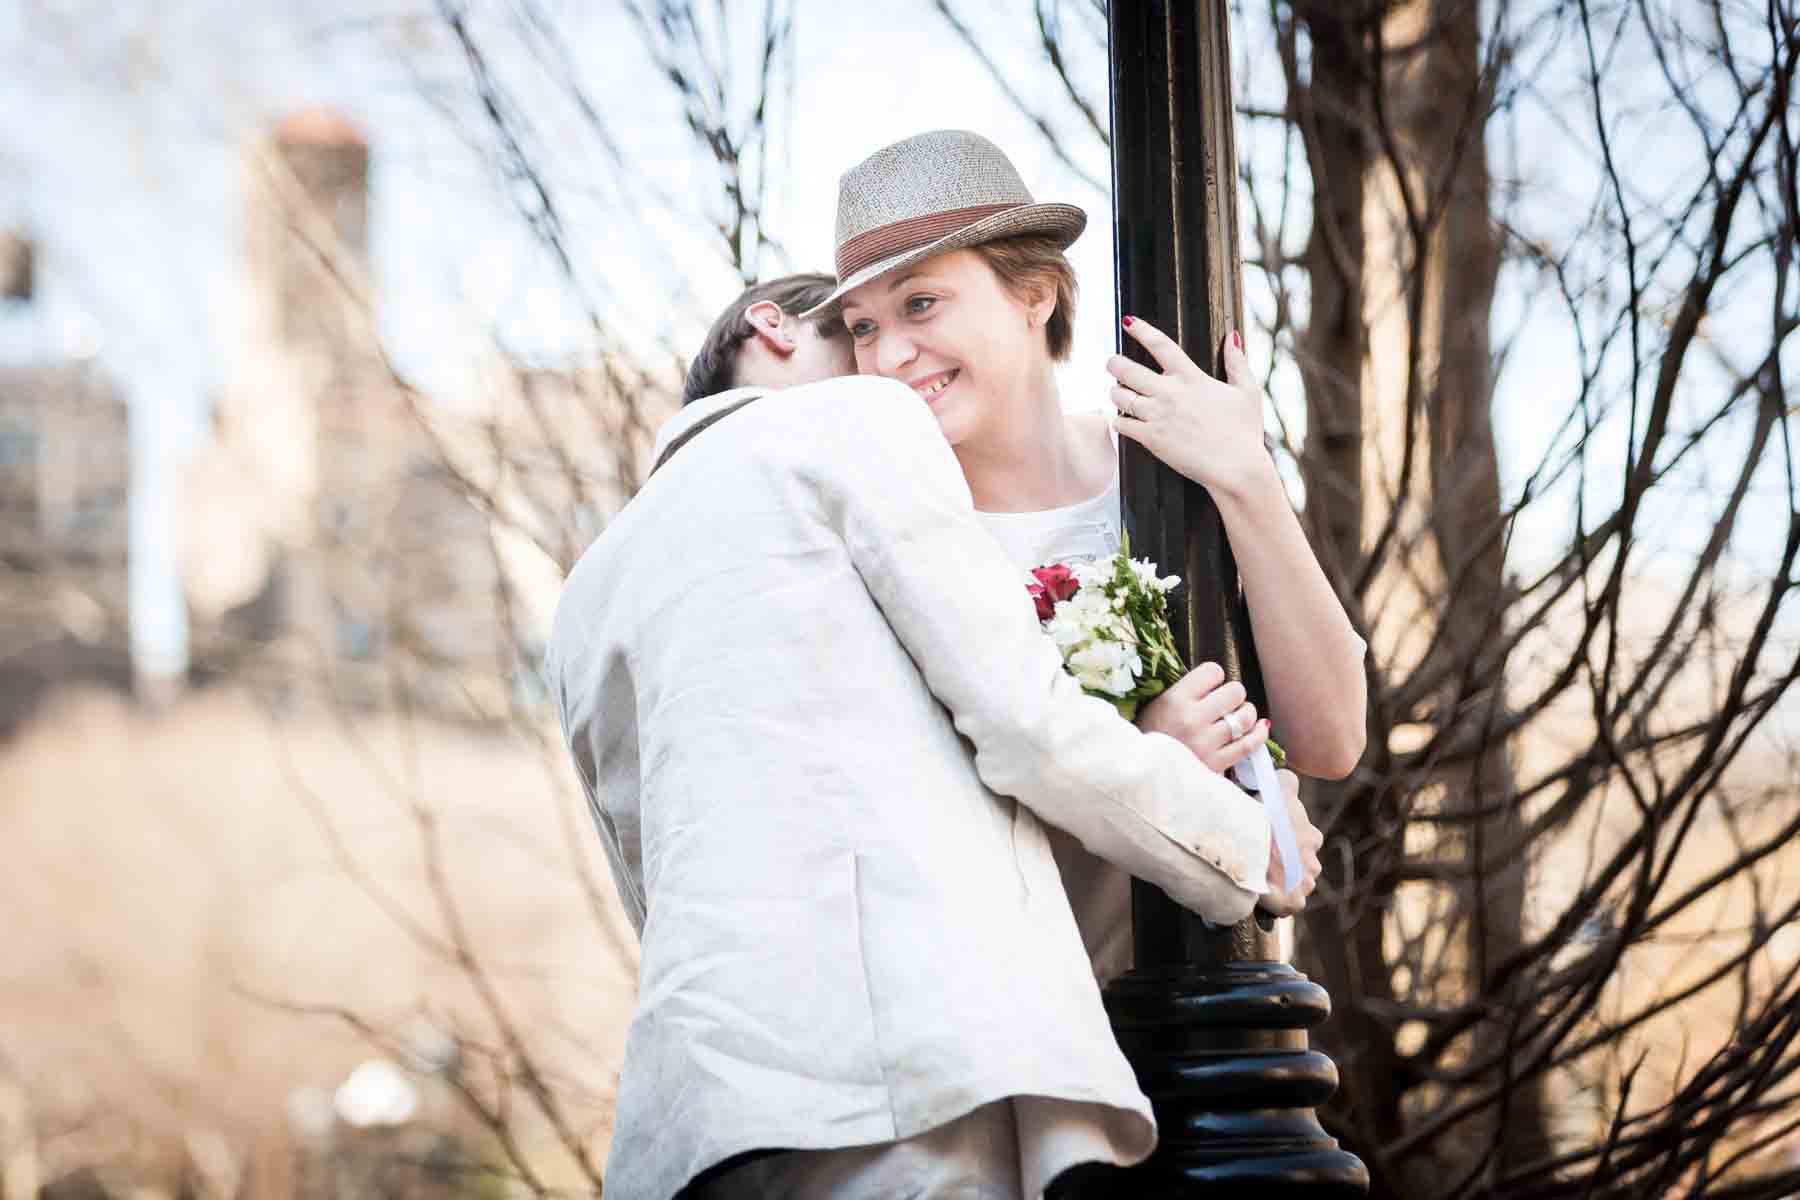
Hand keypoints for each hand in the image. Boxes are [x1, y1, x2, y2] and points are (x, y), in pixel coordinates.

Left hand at [1108, 317, 1271, 498]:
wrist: (1237, 468)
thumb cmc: (1245, 432)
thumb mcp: (1248, 392)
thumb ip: (1237, 363)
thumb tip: (1233, 336)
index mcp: (1191, 378)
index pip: (1160, 345)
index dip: (1141, 330)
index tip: (1128, 322)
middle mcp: (1170, 393)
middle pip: (1127, 370)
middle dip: (1114, 364)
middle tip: (1112, 363)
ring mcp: (1158, 416)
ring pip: (1119, 397)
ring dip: (1115, 393)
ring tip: (1117, 393)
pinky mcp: (1151, 439)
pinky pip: (1120, 424)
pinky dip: (1117, 421)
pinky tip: (1120, 420)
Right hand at [1136, 661, 1266, 773]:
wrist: (1141, 775)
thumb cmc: (1148, 737)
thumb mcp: (1156, 706)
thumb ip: (1185, 692)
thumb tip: (1218, 683)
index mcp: (1175, 700)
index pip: (1213, 671)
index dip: (1214, 677)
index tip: (1209, 687)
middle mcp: (1192, 719)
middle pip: (1235, 691)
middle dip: (1233, 695)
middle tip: (1225, 704)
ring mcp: (1206, 743)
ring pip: (1246, 716)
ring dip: (1246, 713)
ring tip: (1237, 716)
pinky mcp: (1216, 764)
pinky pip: (1249, 744)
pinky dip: (1259, 734)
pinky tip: (1258, 728)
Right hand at [1257, 769, 1323, 916]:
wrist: (1250, 854)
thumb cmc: (1261, 821)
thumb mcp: (1277, 793)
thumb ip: (1286, 782)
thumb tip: (1288, 775)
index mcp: (1310, 834)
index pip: (1304, 833)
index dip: (1286, 831)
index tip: (1271, 832)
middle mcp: (1312, 858)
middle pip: (1301, 857)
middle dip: (1287, 857)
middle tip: (1263, 854)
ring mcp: (1304, 882)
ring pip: (1296, 879)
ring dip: (1284, 877)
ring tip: (1261, 874)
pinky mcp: (1295, 901)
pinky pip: (1290, 901)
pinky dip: (1280, 898)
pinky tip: (1264, 891)